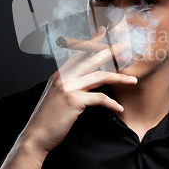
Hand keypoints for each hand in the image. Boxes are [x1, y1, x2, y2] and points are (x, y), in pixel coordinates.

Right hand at [17, 26, 136, 159]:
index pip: (78, 53)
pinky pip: (100, 99)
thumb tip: (82, 83)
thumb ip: (67, 86)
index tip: (103, 31)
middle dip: (110, 51)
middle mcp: (63, 77)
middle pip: (92, 60)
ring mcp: (68, 87)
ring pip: (100, 77)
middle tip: (124, 46)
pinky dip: (112, 104)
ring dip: (119, 78)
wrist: (35, 136)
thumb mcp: (55, 97)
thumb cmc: (46, 119)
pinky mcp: (74, 100)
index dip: (92, 41)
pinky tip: (120, 108)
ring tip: (133, 80)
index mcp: (58, 75)